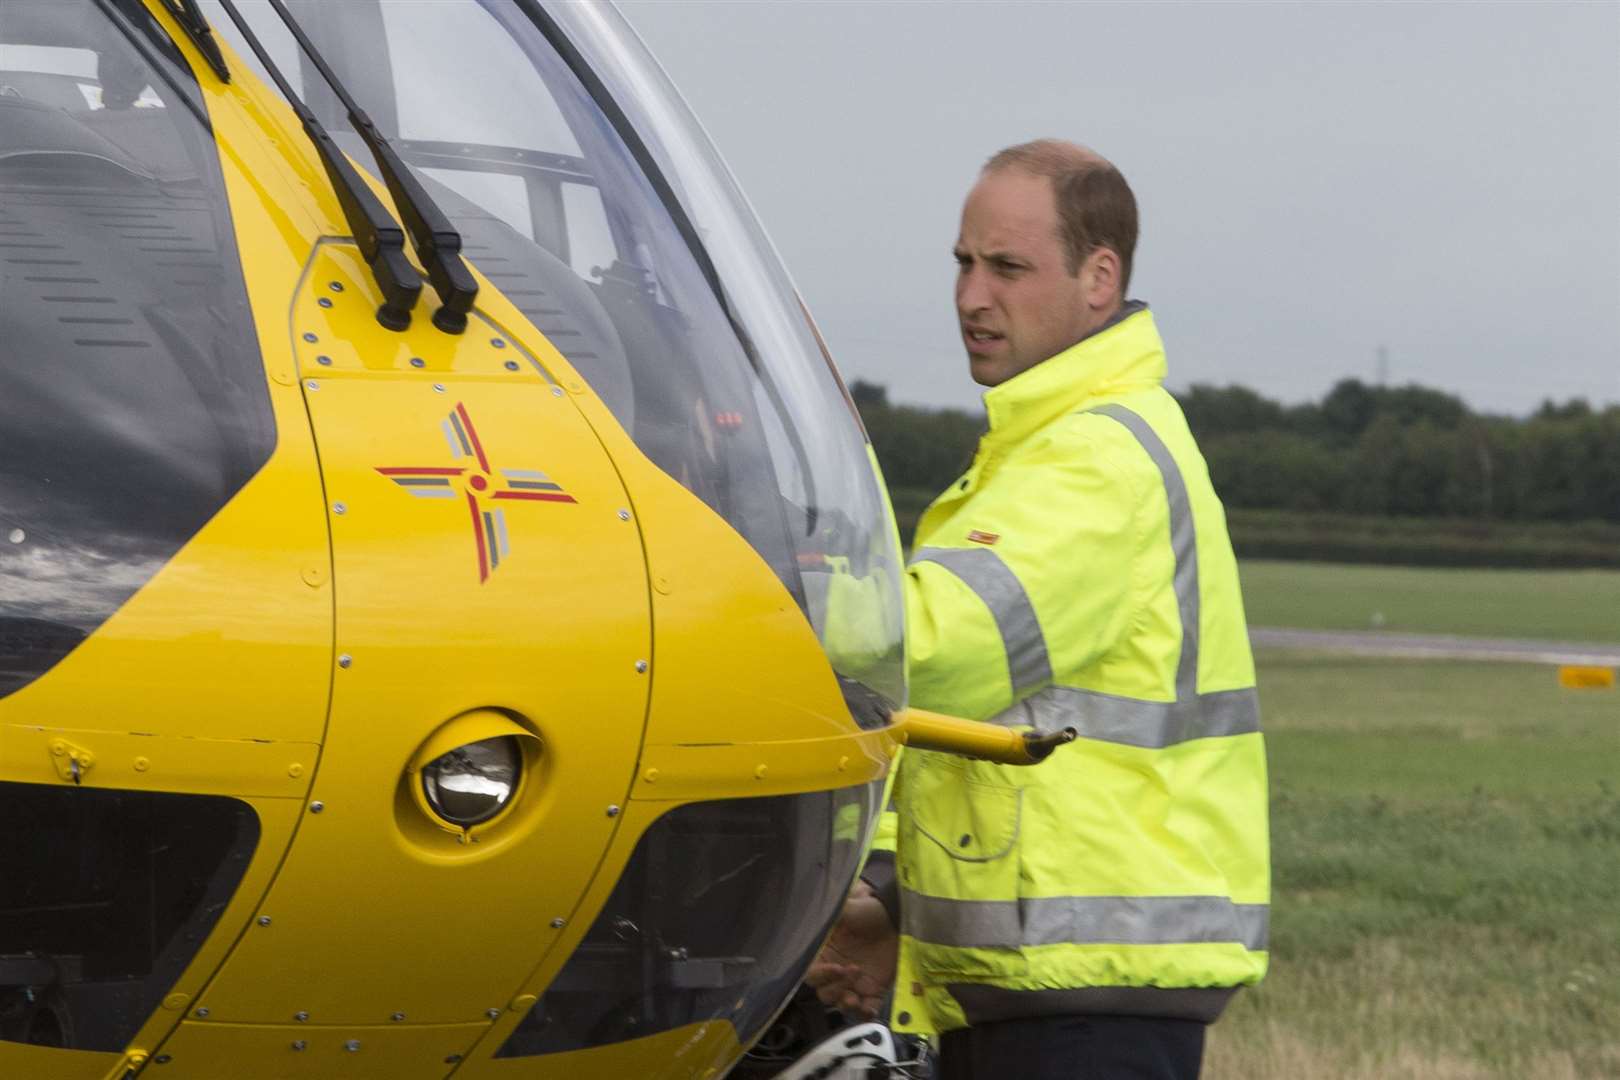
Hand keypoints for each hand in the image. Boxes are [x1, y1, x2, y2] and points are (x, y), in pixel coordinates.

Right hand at [804, 883, 897, 1018]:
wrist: (894, 918)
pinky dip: (865, 1013)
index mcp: (823, 954)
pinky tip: (869, 1010)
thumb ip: (830, 916)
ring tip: (856, 997)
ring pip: (840, 1003)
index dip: (820, 975)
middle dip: (836, 987)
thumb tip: (816, 918)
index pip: (811, 973)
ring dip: (846, 1003)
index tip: (836, 968)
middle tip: (854, 971)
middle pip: (824, 992)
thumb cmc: (867, 912)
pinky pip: (864, 1009)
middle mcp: (835, 972)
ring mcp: (853, 983)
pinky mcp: (871, 991)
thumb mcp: (846, 909)